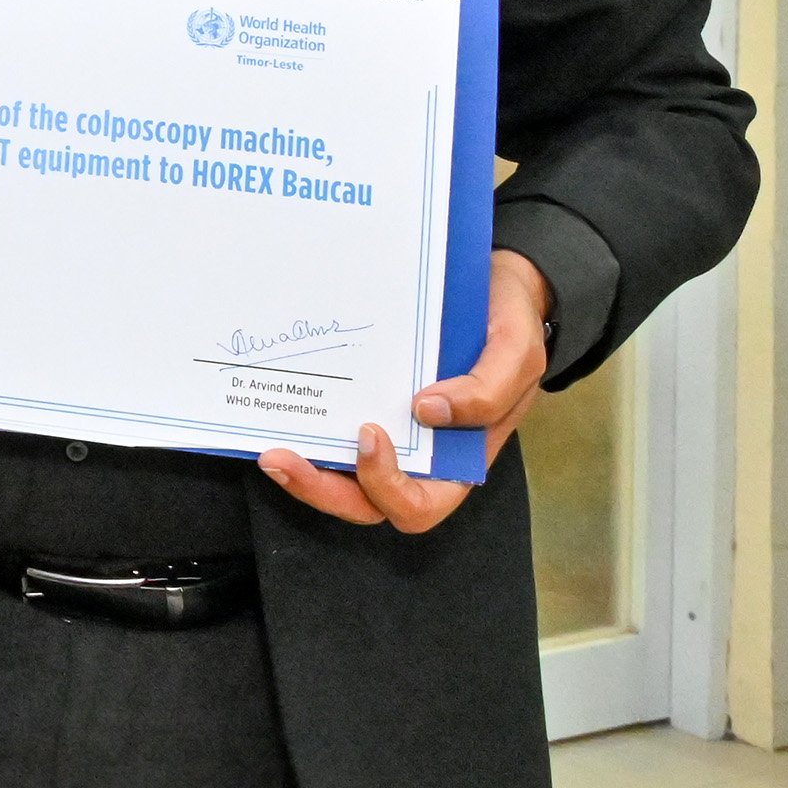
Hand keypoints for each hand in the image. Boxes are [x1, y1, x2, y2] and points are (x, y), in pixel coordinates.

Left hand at [255, 249, 550, 533]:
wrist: (494, 282)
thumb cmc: (510, 321)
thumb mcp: (518, 350)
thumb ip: (489, 388)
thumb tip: (430, 412)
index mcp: (457, 459)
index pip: (417, 505)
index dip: (387, 487)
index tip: (368, 432)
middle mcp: (417, 455)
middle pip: (364, 502)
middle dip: (320, 489)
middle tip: (281, 459)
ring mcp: (386, 431)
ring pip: (338, 476)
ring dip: (302, 471)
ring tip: (269, 449)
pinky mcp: (361, 402)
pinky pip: (329, 429)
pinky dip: (304, 427)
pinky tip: (281, 405)